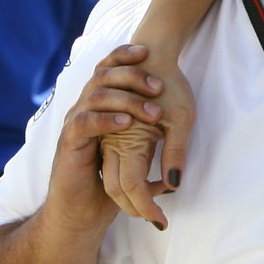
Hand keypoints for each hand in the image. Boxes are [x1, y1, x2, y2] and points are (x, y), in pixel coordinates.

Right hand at [66, 43, 194, 227]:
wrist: (78, 211)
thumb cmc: (107, 182)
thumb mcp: (143, 160)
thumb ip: (163, 150)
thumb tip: (193, 136)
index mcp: (102, 106)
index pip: (109, 69)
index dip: (124, 56)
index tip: (149, 52)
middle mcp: (86, 109)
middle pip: (103, 76)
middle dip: (132, 75)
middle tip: (159, 85)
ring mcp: (76, 124)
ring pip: (95, 95)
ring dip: (126, 98)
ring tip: (152, 110)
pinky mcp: (70, 141)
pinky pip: (84, 121)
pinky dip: (105, 119)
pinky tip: (126, 122)